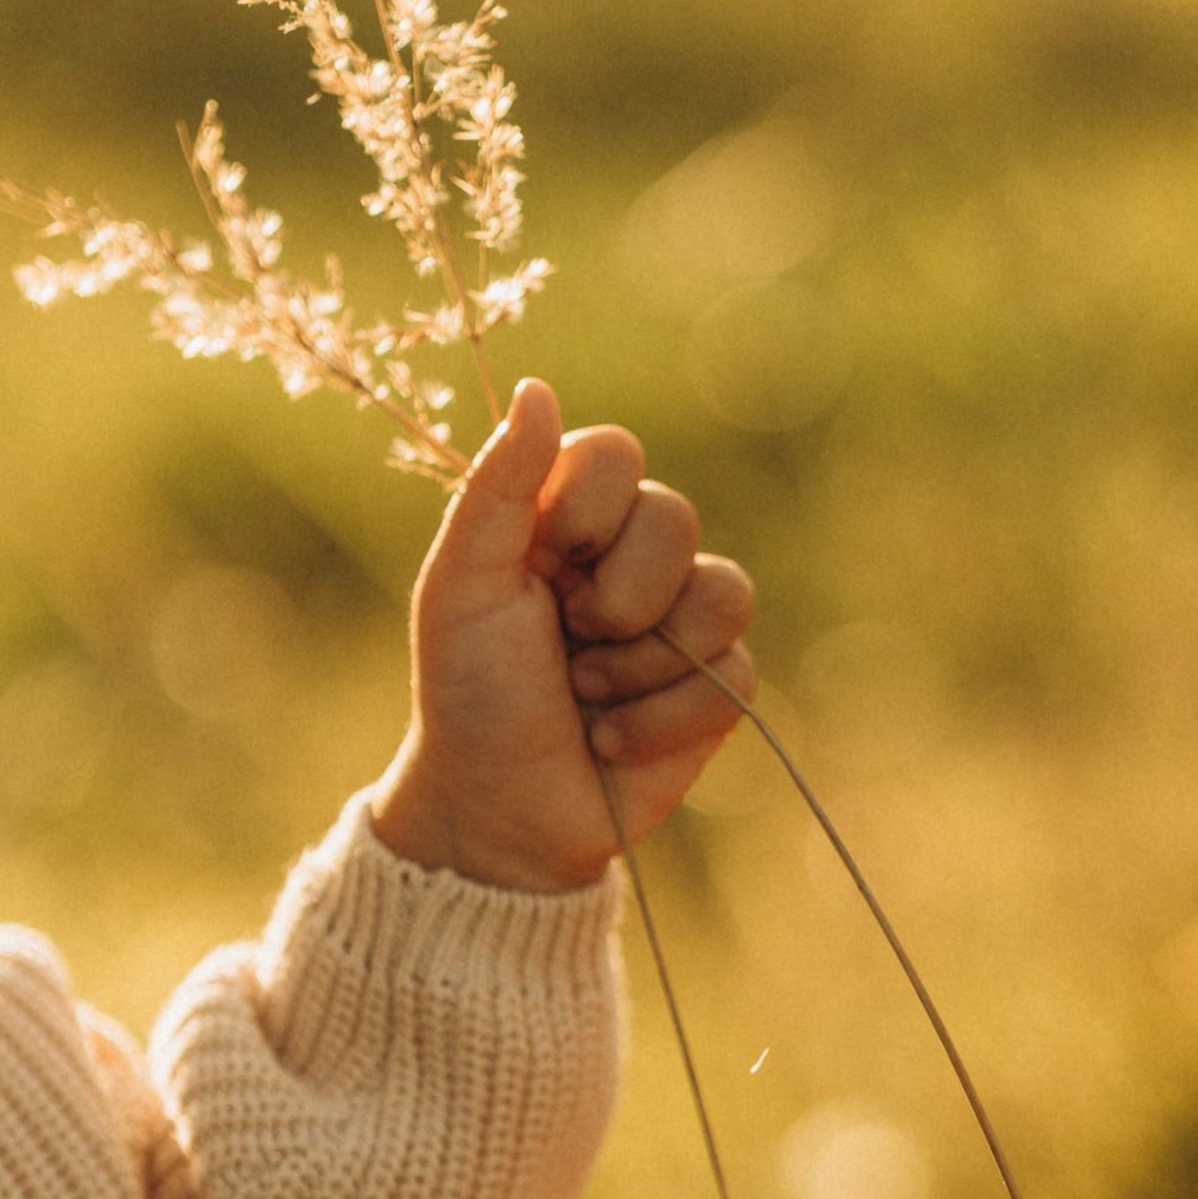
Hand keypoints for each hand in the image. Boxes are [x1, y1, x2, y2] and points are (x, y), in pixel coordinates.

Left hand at [370, 375, 754, 892]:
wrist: (499, 811)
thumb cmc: (469, 694)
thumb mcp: (462, 586)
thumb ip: (498, 487)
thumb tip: (540, 387)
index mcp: (564, 518)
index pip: (618, 454)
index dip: (590, 508)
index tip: (546, 561)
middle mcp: (629, 559)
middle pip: (675, 518)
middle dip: (615, 597)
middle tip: (567, 644)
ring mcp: (681, 623)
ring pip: (723, 592)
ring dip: (640, 664)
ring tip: (589, 699)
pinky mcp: (718, 689)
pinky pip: (735, 672)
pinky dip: (662, 717)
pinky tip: (615, 742)